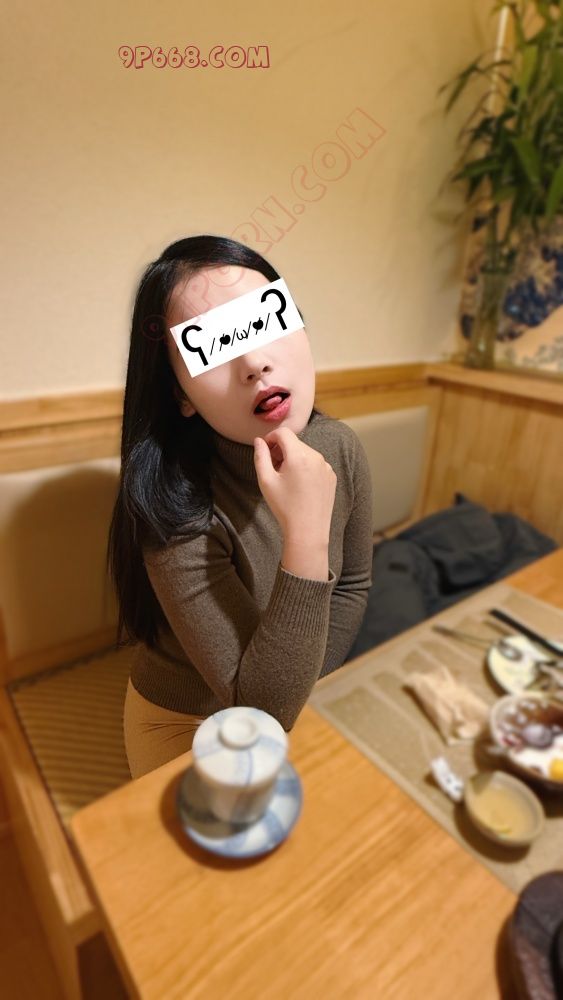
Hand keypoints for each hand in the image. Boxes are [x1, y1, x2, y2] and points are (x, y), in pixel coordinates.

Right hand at [253, 427, 336, 541]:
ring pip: (306, 453)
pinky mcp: (331, 476)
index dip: (271, 437)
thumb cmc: (284, 507)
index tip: (265, 450)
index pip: (284, 433)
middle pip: (295, 443)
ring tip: (286, 479)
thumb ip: (260, 456)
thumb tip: (259, 441)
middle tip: (273, 468)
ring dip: (294, 459)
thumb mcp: (266, 480)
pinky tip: (300, 486)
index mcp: (299, 455)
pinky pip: (316, 464)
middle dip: (282, 450)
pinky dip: (306, 468)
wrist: (308, 531)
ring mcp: (326, 467)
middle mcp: (316, 457)